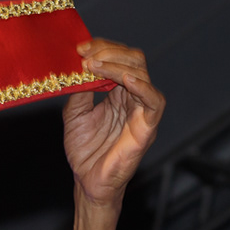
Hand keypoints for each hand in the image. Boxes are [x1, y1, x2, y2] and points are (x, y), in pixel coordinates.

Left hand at [62, 40, 163, 212]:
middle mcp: (133, 98)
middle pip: (133, 60)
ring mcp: (141, 112)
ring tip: (94, 65)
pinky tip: (125, 79)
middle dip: (109, 51)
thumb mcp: (75, 112)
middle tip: (86, 55)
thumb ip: (80, 89)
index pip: (119, 58)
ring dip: (117, 64)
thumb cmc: (85, 151)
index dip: (102, 48)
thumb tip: (79, 64)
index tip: (80, 47)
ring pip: (142, 74)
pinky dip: (143, 87)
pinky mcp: (147, 128)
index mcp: (118, 92)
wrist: (88, 182)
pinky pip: (154, 102)